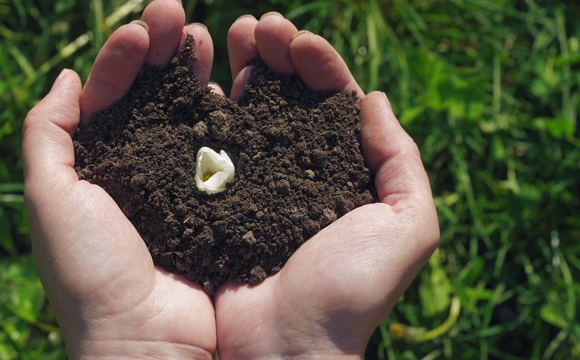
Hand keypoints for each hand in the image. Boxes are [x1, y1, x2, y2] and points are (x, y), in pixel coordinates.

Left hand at [22, 0, 216, 357]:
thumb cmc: (93, 274)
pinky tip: (232, 83)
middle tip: (178, 13)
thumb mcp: (50, 197)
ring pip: (191, 113)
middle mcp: (145, 171)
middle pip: (154, 96)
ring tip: (204, 34)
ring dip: (195, 71)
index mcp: (100, 167)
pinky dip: (226, 111)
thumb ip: (48, 133)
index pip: (110, 96)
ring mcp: (187, 184)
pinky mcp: (224, 201)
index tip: (143, 29)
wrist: (150, 341)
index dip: (124, 59)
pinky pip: (225, 146)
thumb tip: (65, 77)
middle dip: (164, 51)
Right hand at [213, 14, 439, 358]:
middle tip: (257, 26)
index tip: (299, 41)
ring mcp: (248, 184)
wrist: (284, 348)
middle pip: (284, 100)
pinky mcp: (209, 199)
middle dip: (274, 57)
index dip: (318, 66)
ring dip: (240, 69)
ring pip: (244, 112)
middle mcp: (293, 174)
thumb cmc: (349, 294)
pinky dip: (204, 107)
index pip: (330, 103)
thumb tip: (372, 99)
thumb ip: (401, 161)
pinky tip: (198, 78)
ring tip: (231, 34)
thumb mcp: (406, 227)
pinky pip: (207, 145)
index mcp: (338, 175)